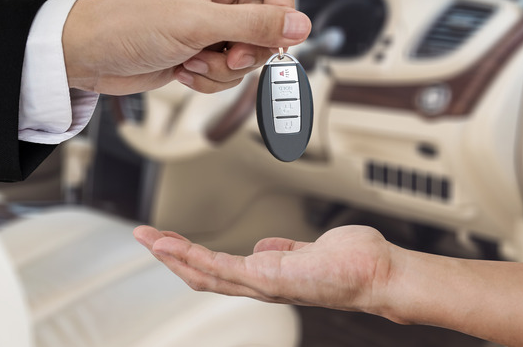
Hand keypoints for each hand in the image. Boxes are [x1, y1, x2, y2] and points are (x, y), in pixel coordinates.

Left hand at [62, 0, 311, 94]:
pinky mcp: (200, 53)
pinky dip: (209, 80)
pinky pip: (228, 73)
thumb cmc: (128, 24)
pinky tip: (183, 70)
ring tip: (192, 61)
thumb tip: (300, 25)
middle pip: (267, 25)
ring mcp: (210, 27)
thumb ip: (253, 24)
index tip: (271, 39)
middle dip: (246, 50)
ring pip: (248, 55)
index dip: (280, 13)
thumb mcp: (197, 22)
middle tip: (224, 55)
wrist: (90, 56)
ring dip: (223, 69)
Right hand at [133, 225, 396, 313]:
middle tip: (143, 237)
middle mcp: (260, 284)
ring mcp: (261, 284)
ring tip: (147, 239)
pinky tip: (171, 244)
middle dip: (170, 257)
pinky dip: (191, 255)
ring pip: (204, 273)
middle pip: (202, 275)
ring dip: (172, 256)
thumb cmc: (353, 264)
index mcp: (267, 276)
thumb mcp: (310, 252)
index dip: (190, 257)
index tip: (168, 240)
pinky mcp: (266, 278)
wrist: (379, 274)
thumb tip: (267, 247)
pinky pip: (220, 266)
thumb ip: (285, 251)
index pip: (218, 269)